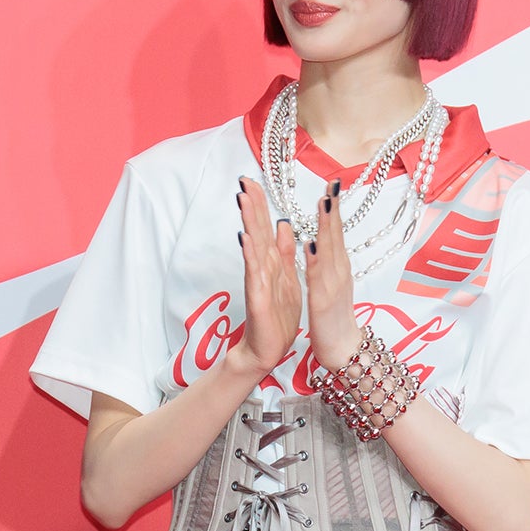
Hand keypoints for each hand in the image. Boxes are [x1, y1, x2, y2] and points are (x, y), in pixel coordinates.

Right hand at [229, 176, 300, 374]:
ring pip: (254, 247)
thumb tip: (283, 224)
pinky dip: (251, 256)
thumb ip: (284, 252)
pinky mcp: (257, 299)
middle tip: (243, 181)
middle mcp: (262, 268)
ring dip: (249, 222)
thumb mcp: (286, 279)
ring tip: (243, 200)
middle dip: (251, 206)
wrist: (267, 349)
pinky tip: (246, 239)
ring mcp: (257, 282)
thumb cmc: (275, 318)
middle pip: (255, 231)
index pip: (263, 227)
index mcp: (271, 263)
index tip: (253, 181)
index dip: (259, 204)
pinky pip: (254, 274)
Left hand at [305, 179, 364, 368]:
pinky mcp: (322, 300)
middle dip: (333, 208)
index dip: (333, 208)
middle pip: (336, 234)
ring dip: (326, 226)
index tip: (332, 184)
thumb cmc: (333, 316)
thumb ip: (326, 260)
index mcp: (337, 265)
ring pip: (329, 250)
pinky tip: (310, 245)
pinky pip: (318, 277)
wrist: (342, 349)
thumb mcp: (328, 282)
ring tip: (323, 203)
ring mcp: (333, 284)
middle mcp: (339, 270)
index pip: (334, 231)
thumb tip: (321, 238)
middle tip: (333, 183)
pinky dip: (315, 260)